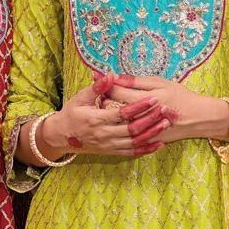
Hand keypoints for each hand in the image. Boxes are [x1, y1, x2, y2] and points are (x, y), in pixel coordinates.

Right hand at [39, 73, 170, 157]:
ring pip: (135, 141)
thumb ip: (97, 88)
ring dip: (152, 133)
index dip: (139, 106)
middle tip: (165, 109)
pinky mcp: (112, 152)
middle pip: (132, 128)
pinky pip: (132, 152)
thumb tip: (110, 76)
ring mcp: (108, 145)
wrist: (62, 136)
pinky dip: (147, 149)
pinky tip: (159, 144)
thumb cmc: (72, 113)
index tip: (153, 98)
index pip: (122, 113)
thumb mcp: (80, 98)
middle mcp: (104, 135)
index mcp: (96, 119)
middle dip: (150, 119)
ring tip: (166, 123)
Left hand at [102, 74, 228, 143]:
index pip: (115, 91)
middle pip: (111, 108)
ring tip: (108, 103)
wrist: (196, 119)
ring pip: (115, 122)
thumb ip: (136, 81)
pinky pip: (125, 134)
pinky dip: (118, 125)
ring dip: (109, 112)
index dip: (105, 83)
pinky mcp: (144, 140)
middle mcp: (140, 117)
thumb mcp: (160, 83)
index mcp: (144, 99)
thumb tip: (115, 77)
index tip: (98, 76)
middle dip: (103, 97)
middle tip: (102, 90)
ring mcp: (141, 131)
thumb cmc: (179, 96)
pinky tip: (118, 118)